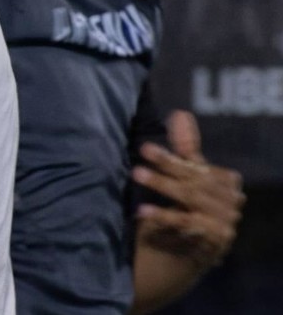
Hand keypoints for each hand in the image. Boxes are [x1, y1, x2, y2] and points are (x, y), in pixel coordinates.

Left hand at [133, 110, 244, 267]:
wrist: (177, 256)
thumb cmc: (181, 209)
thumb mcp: (182, 178)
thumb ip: (185, 148)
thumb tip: (180, 112)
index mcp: (225, 181)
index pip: (196, 165)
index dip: (171, 157)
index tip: (145, 147)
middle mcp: (231, 200)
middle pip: (193, 180)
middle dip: (165, 169)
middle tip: (137, 163)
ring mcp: (226, 221)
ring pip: (191, 198)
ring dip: (162, 187)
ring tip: (136, 176)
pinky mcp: (216, 240)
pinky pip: (188, 223)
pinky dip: (164, 216)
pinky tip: (142, 211)